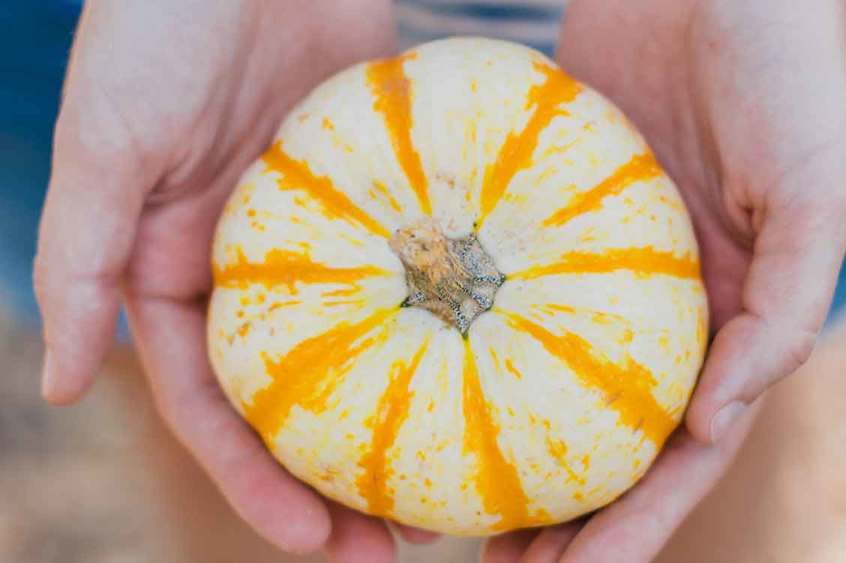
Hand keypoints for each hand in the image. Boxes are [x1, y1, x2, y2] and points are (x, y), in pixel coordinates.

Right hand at [34, 1, 435, 559]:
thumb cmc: (158, 24)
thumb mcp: (105, 143)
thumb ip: (78, 262)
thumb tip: (60, 388)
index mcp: (176, 279)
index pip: (216, 409)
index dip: (257, 484)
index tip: (314, 545)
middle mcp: (252, 272)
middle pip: (300, 400)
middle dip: (339, 481)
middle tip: (402, 548)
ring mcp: (322, 239)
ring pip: (368, 350)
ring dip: (405, 418)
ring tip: (459, 489)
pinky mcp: (378, 194)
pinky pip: (417, 270)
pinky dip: (447, 322)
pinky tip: (493, 365)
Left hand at [484, 0, 845, 559]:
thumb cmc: (782, 74)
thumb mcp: (815, 193)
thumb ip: (787, 307)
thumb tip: (713, 421)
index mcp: (726, 323)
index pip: (679, 453)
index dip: (636, 523)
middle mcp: (655, 311)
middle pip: (602, 436)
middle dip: (562, 513)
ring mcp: (593, 270)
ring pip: (541, 379)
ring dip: (504, 446)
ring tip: (447, 506)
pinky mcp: (542, 217)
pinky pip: (498, 289)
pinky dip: (467, 339)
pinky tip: (420, 372)